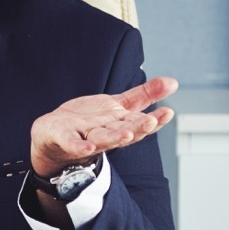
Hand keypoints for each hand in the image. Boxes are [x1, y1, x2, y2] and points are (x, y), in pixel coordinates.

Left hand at [30, 76, 177, 178]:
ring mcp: (86, 138)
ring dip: (115, 138)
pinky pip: (73, 144)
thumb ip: (144, 95)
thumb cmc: (90, 121)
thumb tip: (173, 82)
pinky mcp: (65, 139)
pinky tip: (87, 147)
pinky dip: (80, 146)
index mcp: (120, 125)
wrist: (54, 134)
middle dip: (138, 128)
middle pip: (125, 132)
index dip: (155, 120)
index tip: (168, 113)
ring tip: (127, 133)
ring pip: (103, 139)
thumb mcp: (119, 105)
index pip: (140, 123)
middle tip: (151, 121)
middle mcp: (106, 134)